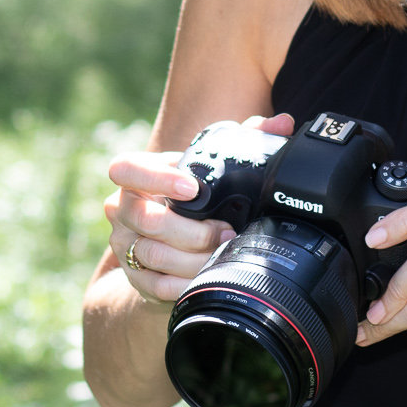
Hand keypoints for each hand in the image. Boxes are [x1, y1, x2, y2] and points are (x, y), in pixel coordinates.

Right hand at [104, 112, 293, 304]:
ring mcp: (125, 244)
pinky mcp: (135, 276)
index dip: (156, 178)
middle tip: (225, 232)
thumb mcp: (212, 165)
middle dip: (192, 231)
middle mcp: (123, 209)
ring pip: (153, 254)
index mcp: (137, 177)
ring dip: (193, 259)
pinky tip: (206, 276)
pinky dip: (184, 283)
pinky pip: (155, 284)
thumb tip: (282, 123)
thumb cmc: (194, 194)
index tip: (193, 188)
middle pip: (146, 220)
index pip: (125, 169)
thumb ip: (246, 137)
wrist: (170, 239)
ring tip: (222, 254)